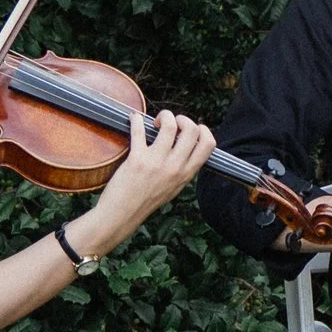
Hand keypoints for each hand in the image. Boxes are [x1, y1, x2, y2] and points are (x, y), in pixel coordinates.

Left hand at [79, 112, 216, 259]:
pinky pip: (139, 129)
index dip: (203, 130)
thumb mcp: (173, 188)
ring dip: (164, 116)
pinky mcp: (137, 159)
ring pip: (170, 125)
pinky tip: (134, 119)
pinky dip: (136, 120)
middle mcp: (175, 167)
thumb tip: (184, 146)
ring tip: (155, 122)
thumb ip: (182, 169)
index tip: (191, 128)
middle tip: (171, 124)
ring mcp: (157, 163)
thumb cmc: (145, 202)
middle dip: (182, 119)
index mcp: (186, 174)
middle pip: (192, 130)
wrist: (122, 215)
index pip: (208, 144)